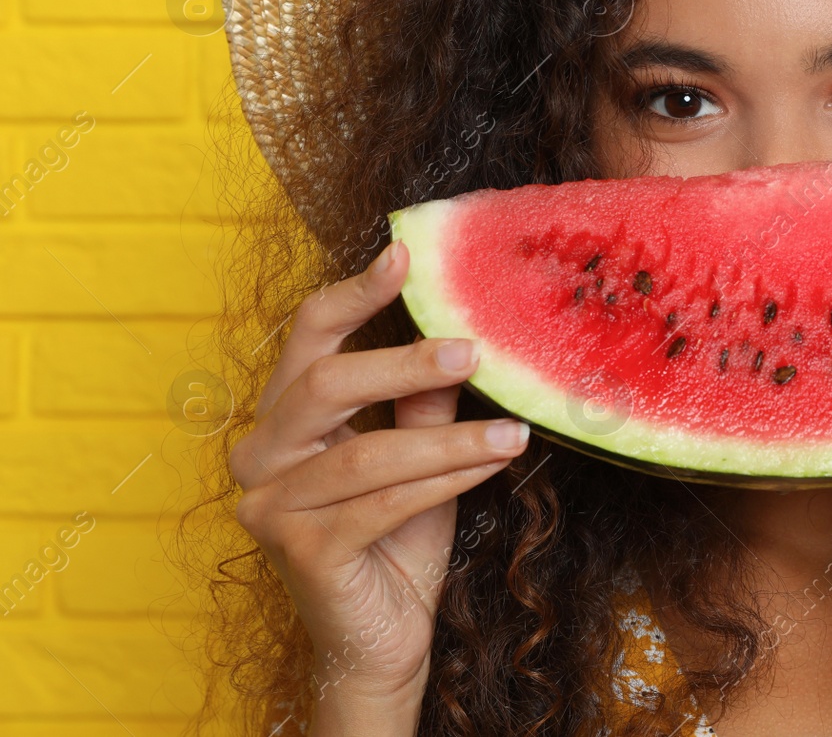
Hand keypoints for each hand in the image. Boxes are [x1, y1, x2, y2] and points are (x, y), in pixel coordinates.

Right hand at [229, 240, 531, 730]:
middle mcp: (261, 455)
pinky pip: (383, 502)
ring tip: (512, 431)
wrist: (384, 635)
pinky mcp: (299, 549)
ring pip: (367, 451)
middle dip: (403, 362)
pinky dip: (443, 482)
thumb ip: (426, 399)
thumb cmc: (397, 538)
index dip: (354, 293)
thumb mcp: (419, 453)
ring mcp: (271, 505)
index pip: (307, 338)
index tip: (404, 254)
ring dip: (450, 439)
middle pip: (326, 384)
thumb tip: (463, 331)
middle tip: (471, 350)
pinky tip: (489, 466)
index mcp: (282, 418)